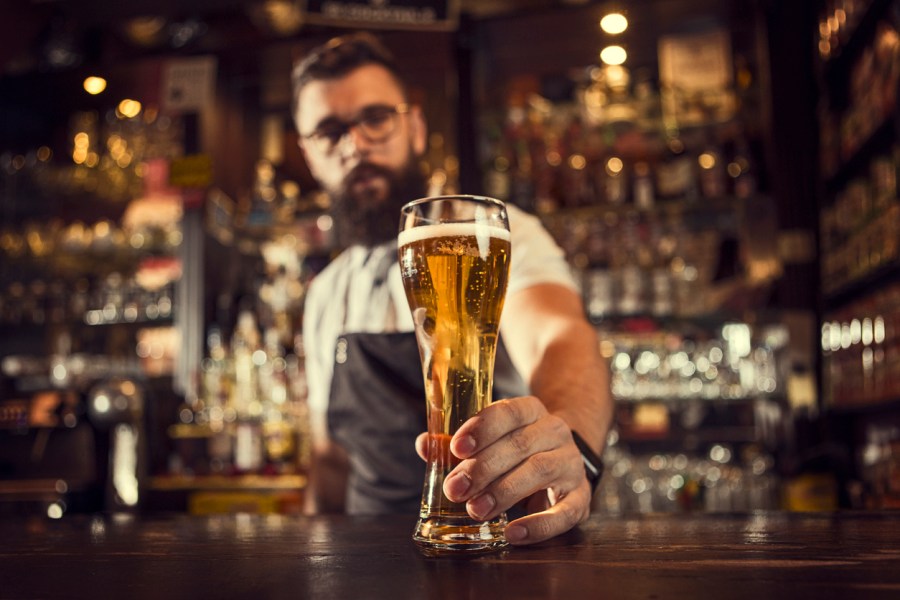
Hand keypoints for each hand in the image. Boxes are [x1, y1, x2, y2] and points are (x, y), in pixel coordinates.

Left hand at [414, 396, 591, 545]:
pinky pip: (565, 512)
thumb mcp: (490, 440)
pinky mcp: (581, 496)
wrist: (562, 459)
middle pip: (520, 445)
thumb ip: (457, 444)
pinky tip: (513, 533)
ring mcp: (571, 463)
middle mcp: (555, 432)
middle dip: (483, 468)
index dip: (482, 428)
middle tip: (455, 489)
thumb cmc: (515, 450)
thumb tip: (424, 445)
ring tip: (476, 509)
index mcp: (531, 411)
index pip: (508, 412)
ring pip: (540, 471)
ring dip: (504, 492)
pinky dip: (539, 525)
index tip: (456, 448)